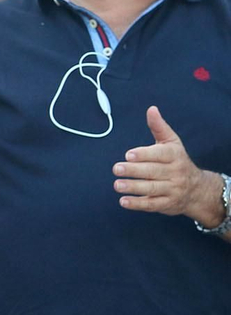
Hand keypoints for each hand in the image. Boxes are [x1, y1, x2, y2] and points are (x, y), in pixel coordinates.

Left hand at [114, 106, 223, 224]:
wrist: (197, 189)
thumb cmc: (178, 161)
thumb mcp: (172, 143)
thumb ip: (159, 127)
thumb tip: (151, 109)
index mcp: (175, 155)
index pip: (160, 154)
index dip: (144, 154)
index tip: (129, 154)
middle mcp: (175, 172)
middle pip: (153, 171)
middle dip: (134, 170)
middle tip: (116, 168)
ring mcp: (172, 189)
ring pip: (152, 188)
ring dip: (134, 187)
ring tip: (117, 185)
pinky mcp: (167, 204)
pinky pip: (152, 204)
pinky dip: (138, 204)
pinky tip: (124, 201)